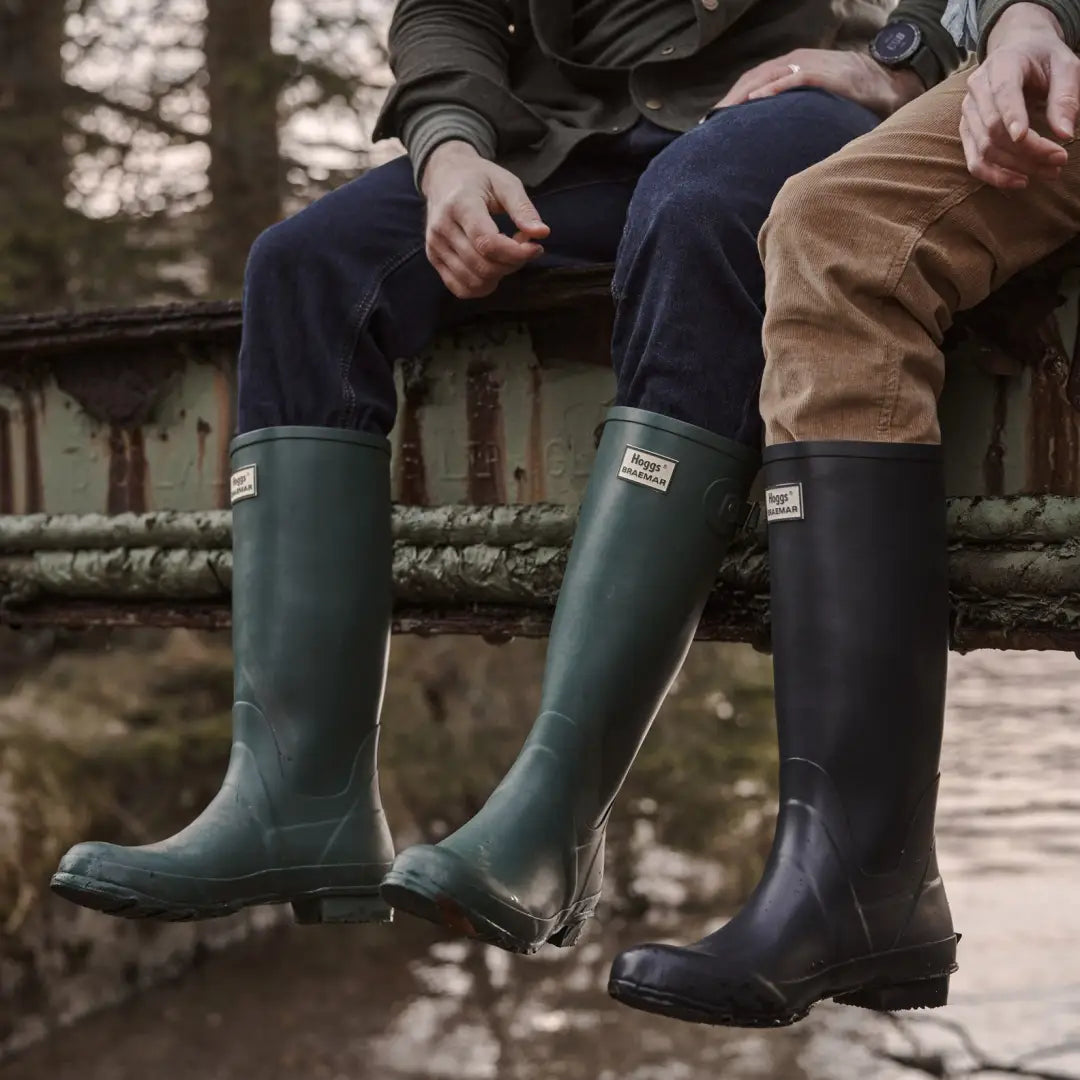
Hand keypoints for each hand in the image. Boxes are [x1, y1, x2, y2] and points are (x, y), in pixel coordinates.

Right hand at [421, 141, 549, 299]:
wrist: (443, 177)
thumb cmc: (479, 179)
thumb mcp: (505, 183)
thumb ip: (524, 209)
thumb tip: (542, 234)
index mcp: (459, 205)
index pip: (487, 243)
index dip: (516, 253)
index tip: (535, 247)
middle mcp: (442, 228)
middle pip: (482, 266)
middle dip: (512, 264)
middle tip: (523, 248)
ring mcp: (435, 246)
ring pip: (474, 281)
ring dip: (499, 275)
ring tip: (507, 255)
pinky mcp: (434, 258)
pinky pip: (461, 288)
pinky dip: (483, 286)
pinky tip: (492, 268)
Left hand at [717, 48, 924, 116]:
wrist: (886, 83)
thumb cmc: (848, 94)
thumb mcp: (814, 99)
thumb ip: (792, 110)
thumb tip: (770, 135)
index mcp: (791, 68)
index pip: (754, 81)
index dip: (732, 99)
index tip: (712, 121)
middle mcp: (795, 62)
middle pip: (754, 78)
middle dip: (730, 100)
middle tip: (709, 122)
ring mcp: (809, 66)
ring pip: (768, 76)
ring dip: (744, 95)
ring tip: (724, 113)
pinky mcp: (823, 74)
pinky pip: (793, 79)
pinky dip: (773, 89)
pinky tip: (756, 102)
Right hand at [962, 3, 1076, 188]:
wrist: (1017, 50)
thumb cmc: (1044, 59)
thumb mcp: (1065, 66)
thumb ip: (1066, 96)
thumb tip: (1064, 134)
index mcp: (1002, 64)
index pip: (1002, 93)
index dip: (1011, 116)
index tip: (1024, 137)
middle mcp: (977, 89)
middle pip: (994, 129)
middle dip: (1027, 150)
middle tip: (1060, 160)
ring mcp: (968, 113)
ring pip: (985, 149)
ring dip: (1016, 166)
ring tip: (1048, 172)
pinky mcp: (967, 131)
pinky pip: (974, 161)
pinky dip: (995, 176)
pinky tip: (1020, 181)